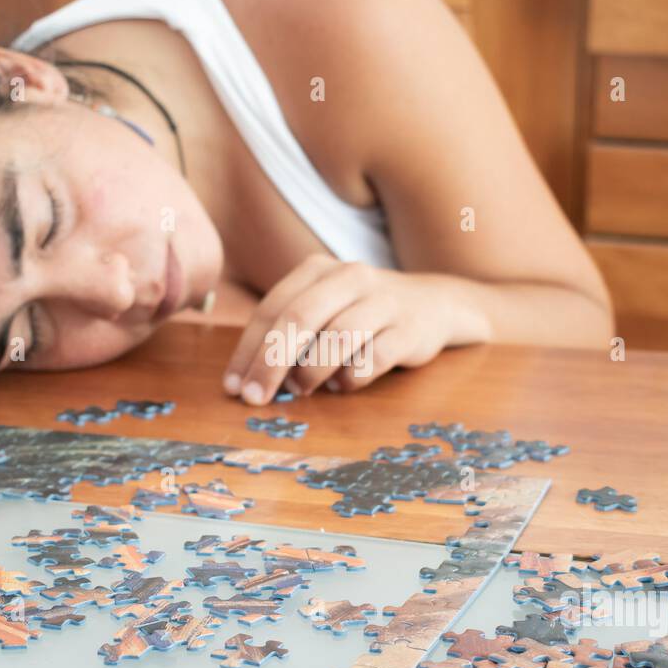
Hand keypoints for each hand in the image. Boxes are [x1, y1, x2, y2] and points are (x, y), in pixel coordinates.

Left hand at [222, 255, 458, 404]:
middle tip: (255, 398)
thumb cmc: (361, 313)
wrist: (432, 304)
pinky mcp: (409, 329)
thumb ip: (288, 333)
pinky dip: (351, 378)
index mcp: (318, 269)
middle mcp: (350, 277)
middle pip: (299, 319)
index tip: (234, 387)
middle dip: (270, 363)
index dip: (249, 350)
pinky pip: (374, 358)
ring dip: (311, 372)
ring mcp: (383, 301)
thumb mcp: (322, 307)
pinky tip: (343, 385)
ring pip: (337, 337)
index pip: (272, 308)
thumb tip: (249, 379)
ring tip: (300, 390)